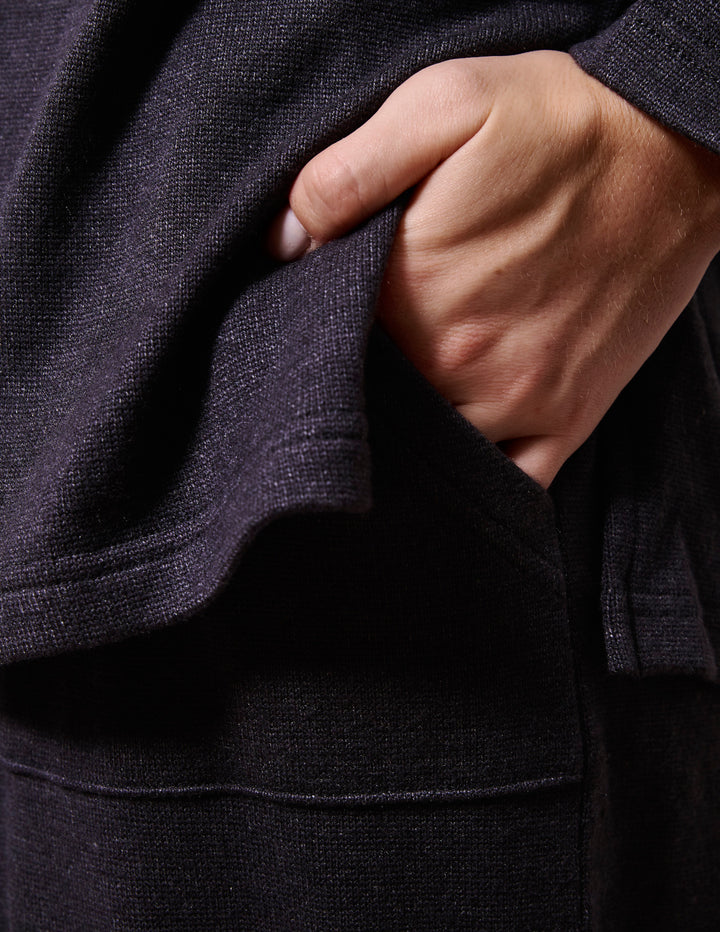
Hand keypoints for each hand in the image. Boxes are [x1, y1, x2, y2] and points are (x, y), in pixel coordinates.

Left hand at [269, 51, 719, 486]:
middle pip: (373, 400)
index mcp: (411, 290)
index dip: (315, 326)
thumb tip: (284, 240)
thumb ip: (348, 172)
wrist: (677, 151)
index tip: (325, 309)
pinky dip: (478, 481)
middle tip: (367, 351)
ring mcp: (517, 400)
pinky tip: (459, 455)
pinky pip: (510, 483)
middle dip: (357, 382)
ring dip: (408, 433)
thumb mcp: (443, 105)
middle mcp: (458, 361)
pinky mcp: (566, 417)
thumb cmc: (559, 124)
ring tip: (406, 398)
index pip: (325, 339)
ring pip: (431, 448)